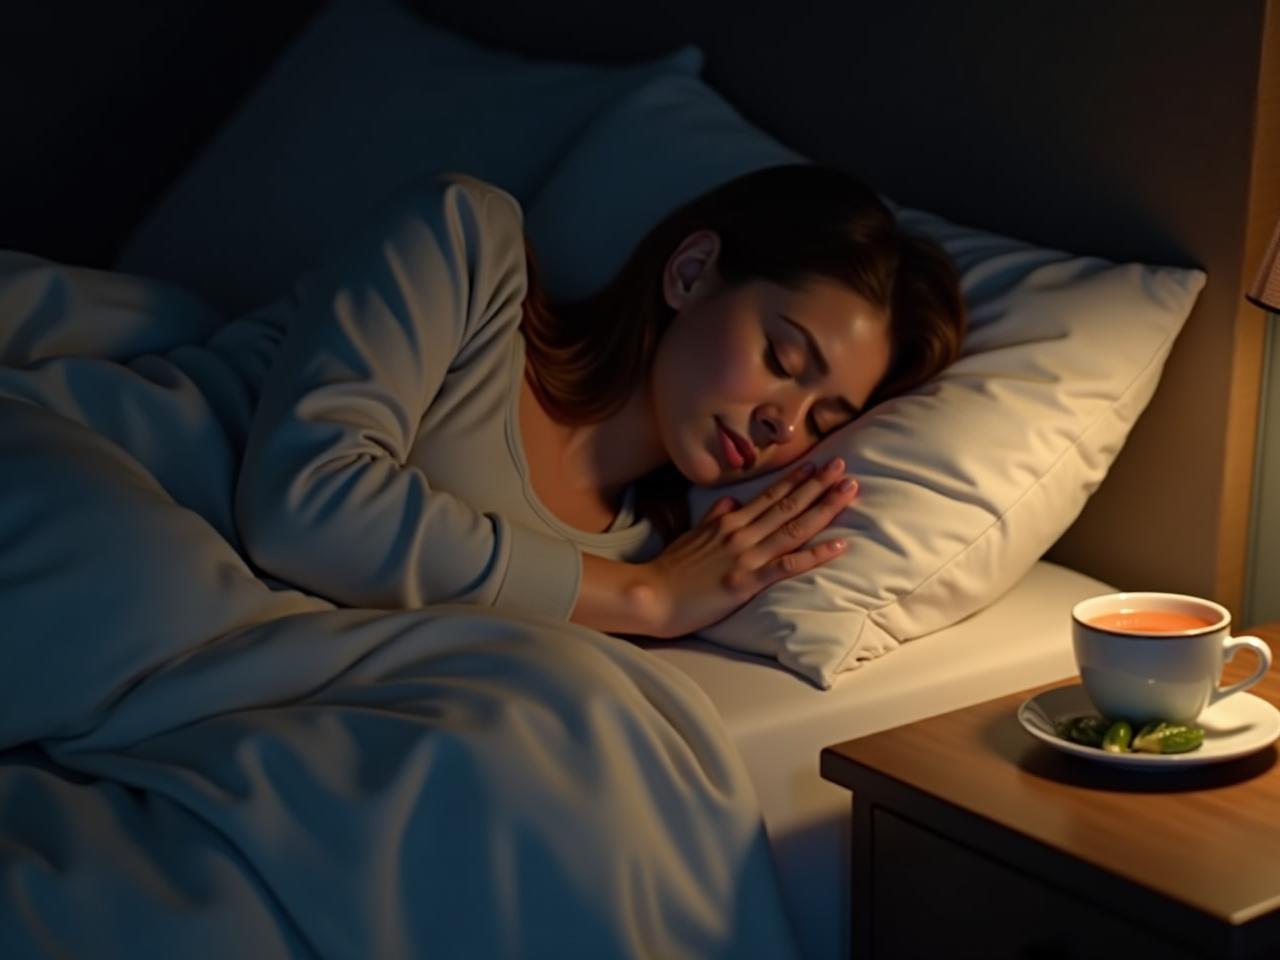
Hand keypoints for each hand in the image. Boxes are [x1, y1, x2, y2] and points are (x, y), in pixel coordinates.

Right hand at [639, 456, 857, 638]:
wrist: (651, 594)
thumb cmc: (670, 568)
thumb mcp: (692, 534)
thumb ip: (714, 516)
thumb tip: (732, 502)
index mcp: (728, 520)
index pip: (769, 495)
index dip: (796, 479)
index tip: (817, 465)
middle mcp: (741, 532)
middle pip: (788, 504)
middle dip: (819, 485)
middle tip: (843, 468)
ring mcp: (746, 556)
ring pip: (794, 527)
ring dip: (824, 508)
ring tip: (848, 491)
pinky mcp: (747, 582)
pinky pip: (788, 565)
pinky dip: (815, 554)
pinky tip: (839, 544)